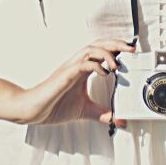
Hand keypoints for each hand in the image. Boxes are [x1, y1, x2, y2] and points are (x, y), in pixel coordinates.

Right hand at [16, 37, 136, 127]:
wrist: (33, 110)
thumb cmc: (54, 106)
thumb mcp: (85, 110)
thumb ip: (102, 113)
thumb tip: (118, 120)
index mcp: (82, 68)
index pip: (102, 51)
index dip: (117, 48)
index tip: (132, 52)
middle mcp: (77, 64)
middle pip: (99, 44)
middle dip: (116, 44)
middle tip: (132, 48)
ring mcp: (71, 67)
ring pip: (91, 49)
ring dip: (106, 53)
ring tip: (117, 64)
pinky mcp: (65, 75)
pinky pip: (81, 64)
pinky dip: (95, 65)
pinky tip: (103, 72)